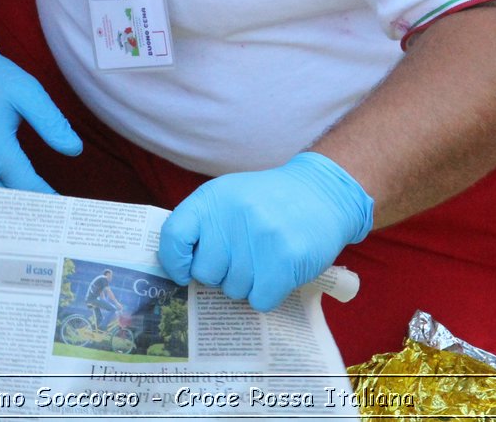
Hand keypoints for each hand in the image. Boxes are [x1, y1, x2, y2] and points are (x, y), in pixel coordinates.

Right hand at [0, 34, 81, 215]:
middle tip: (44, 207)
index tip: (61, 206)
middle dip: (26, 209)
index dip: (47, 200)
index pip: (27, 188)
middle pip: (4, 205)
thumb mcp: (25, 90)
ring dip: (1, 211)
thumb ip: (51, 122)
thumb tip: (74, 149)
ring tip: (20, 205)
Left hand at [158, 152, 372, 311]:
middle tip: (241, 260)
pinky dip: (267, 295)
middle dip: (220, 276)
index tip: (184, 272)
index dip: (173, 262)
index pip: (173, 237)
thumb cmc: (268, 202)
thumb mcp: (228, 198)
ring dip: (248, 284)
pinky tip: (277, 274)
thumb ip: (203, 226)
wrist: (322, 193)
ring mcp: (259, 238)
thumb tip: (179, 268)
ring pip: (234, 291)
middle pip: (205, 274)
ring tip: (264, 260)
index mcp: (212, 199)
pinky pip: (260, 300)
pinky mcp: (285, 259)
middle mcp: (232, 217)